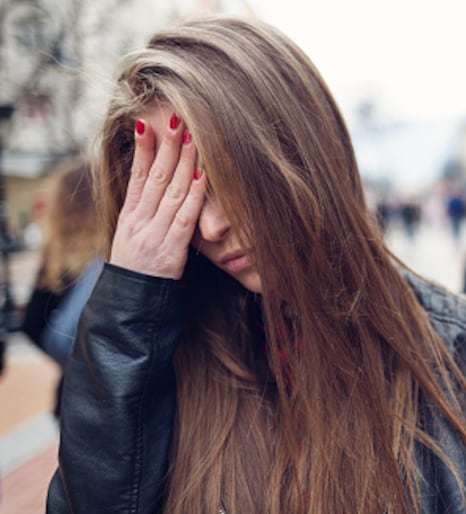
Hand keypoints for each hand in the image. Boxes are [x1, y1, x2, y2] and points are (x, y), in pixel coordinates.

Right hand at [109, 112, 205, 278]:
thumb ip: (142, 214)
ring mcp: (153, 235)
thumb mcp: (130, 239)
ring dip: (183, 161)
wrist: (128, 308)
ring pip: (170, 191)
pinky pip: (185, 217)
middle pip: (154, 176)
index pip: (136, 175)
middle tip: (175, 116)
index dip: (142, 148)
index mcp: (129, 217)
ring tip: (191, 135)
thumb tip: (151, 188)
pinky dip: (194, 194)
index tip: (147, 122)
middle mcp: (139, 222)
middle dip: (166, 145)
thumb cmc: (136, 273)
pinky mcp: (170, 250)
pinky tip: (201, 174)